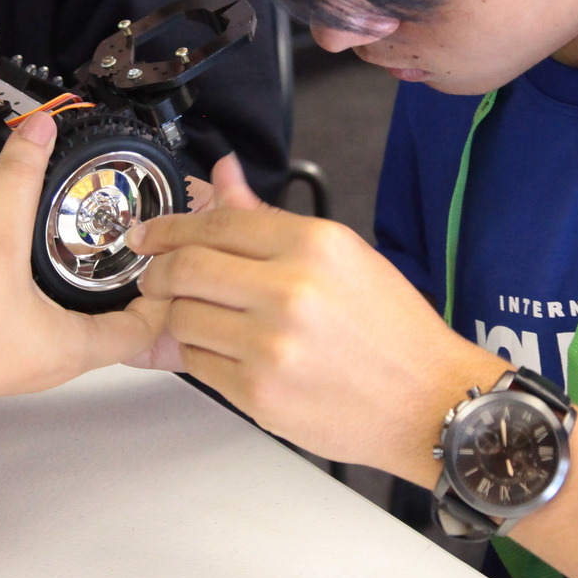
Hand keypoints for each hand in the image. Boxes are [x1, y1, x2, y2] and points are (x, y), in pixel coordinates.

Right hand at [0, 111, 163, 459]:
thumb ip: (18, 182)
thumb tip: (37, 137)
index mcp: (74, 349)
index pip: (150, 330)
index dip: (169, 293)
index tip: (171, 255)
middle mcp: (54, 355)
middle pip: (117, 321)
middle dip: (133, 281)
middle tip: (140, 240)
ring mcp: (22, 349)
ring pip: (74, 316)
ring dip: (88, 282)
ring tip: (97, 241)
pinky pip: (34, 307)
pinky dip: (45, 281)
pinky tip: (31, 254)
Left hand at [129, 155, 504, 483]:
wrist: (429, 401)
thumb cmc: (392, 331)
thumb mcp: (343, 256)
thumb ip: (270, 218)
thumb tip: (224, 175)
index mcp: (313, 245)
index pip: (216, 223)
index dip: (169, 228)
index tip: (148, 235)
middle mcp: (290, 291)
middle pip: (185, 268)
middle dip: (160, 274)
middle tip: (159, 280)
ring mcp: (271, 345)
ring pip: (182, 319)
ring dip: (181, 318)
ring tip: (209, 321)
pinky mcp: (259, 393)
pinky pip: (198, 365)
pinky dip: (199, 357)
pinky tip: (228, 353)